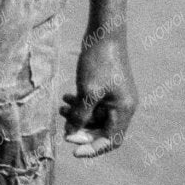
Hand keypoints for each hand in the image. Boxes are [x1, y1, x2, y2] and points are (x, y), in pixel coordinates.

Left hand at [62, 29, 135, 156]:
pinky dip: (81, 104)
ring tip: (60, 109)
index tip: (73, 151)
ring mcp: (117, 96)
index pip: (111, 140)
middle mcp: (124, 106)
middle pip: (103, 130)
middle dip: (82, 131)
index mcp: (124, 110)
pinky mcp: (109, 87)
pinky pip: (95, 104)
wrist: (104, 32)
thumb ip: (80, 115)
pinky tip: (66, 98)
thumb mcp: (87, 91)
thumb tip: (71, 135)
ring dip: (79, 116)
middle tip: (63, 128)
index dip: (92, 148)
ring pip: (97, 116)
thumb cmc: (98, 61)